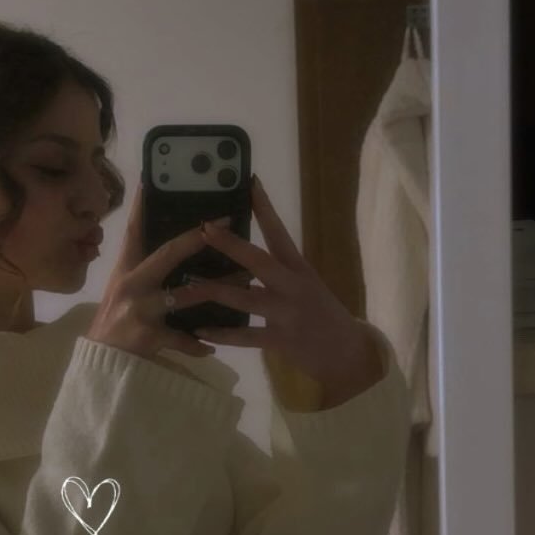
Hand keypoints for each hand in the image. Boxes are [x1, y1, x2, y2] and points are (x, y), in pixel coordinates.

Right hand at [87, 182, 229, 360]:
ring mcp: (141, 311)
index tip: (155, 179)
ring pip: (185, 295)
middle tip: (225, 224)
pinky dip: (197, 343)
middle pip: (166, 254)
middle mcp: (132, 284)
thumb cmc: (115, 323)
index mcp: (126, 270)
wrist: (102, 364)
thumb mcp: (121, 290)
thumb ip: (143, 268)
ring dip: (218, 288)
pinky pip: (181, 338)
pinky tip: (212, 346)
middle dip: (196, 239)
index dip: (144, 204)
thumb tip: (174, 245)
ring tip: (244, 282)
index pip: (134, 230)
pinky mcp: (149, 337)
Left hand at [187, 175, 385, 399]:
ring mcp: (287, 313)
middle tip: (204, 229)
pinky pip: (245, 337)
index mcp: (299, 268)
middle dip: (230, 245)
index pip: (280, 232)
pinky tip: (200, 330)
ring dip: (215, 291)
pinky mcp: (281, 340)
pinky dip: (221, 333)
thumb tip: (242, 256)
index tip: (249, 182)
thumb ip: (278, 271)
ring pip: (245, 299)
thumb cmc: (321, 314)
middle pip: (259, 260)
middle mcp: (293, 286)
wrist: (346, 352)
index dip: (265, 207)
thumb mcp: (305, 285)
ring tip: (188, 285)